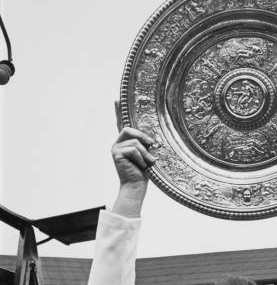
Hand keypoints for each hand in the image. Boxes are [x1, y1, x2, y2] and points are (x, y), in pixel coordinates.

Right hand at [111, 102, 155, 216]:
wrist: (136, 186)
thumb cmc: (144, 172)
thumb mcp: (147, 154)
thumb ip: (145, 144)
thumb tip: (151, 139)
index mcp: (125, 142)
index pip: (121, 123)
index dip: (118, 111)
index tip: (116, 98)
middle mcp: (118, 143)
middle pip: (130, 129)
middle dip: (143, 138)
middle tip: (152, 146)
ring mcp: (115, 148)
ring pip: (135, 142)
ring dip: (145, 154)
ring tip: (148, 163)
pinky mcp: (116, 153)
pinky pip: (133, 149)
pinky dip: (141, 158)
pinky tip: (140, 166)